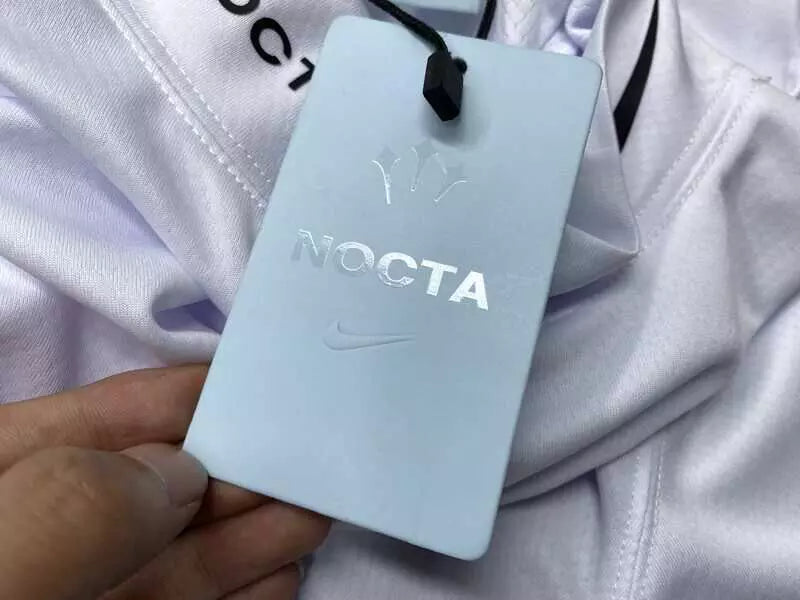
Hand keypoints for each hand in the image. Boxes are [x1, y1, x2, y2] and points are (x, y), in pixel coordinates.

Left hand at [0, 366, 329, 599]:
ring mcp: (77, 590)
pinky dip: (236, 588)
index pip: (88, 420)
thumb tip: (178, 472)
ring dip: (254, 530)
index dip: (178, 397)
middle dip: (234, 467)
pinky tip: (282, 573)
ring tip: (317, 511)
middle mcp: (37, 534)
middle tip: (311, 452)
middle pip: (149, 485)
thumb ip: (73, 509)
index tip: (262, 380)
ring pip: (174, 550)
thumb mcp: (1, 568)